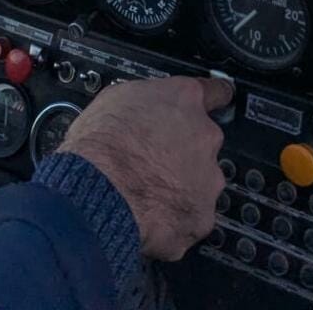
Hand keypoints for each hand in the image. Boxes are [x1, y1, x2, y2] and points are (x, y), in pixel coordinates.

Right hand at [59, 75, 230, 260]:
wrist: (96, 190)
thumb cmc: (99, 145)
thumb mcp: (115, 99)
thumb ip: (145, 103)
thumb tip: (142, 111)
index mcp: (184, 100)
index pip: (216, 92)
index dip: (212, 99)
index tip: (214, 103)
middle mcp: (205, 136)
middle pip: (206, 143)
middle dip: (185, 152)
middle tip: (153, 162)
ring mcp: (208, 178)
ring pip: (202, 183)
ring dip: (181, 187)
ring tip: (147, 193)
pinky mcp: (202, 216)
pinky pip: (191, 218)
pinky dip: (174, 220)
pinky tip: (150, 217)